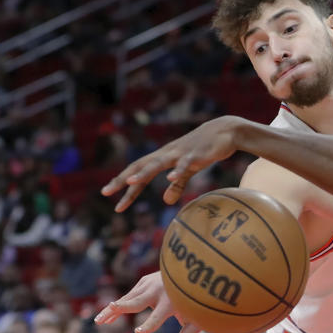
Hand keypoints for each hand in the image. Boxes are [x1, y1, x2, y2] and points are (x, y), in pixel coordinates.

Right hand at [94, 271, 202, 332]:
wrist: (191, 273)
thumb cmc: (193, 301)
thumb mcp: (194, 318)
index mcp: (171, 303)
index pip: (158, 317)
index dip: (149, 325)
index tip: (139, 332)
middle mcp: (158, 292)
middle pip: (136, 303)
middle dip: (122, 308)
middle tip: (108, 312)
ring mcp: (150, 284)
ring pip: (127, 299)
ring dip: (112, 310)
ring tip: (98, 321)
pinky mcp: (143, 281)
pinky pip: (128, 297)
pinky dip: (117, 306)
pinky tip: (106, 317)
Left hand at [101, 115, 244, 211]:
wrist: (226, 131)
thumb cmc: (205, 150)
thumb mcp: (190, 170)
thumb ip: (178, 184)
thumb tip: (166, 201)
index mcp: (163, 158)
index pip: (138, 172)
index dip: (124, 186)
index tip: (113, 201)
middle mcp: (167, 154)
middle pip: (140, 166)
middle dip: (122, 179)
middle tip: (106, 193)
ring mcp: (180, 153)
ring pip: (157, 163)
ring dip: (143, 173)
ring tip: (130, 183)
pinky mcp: (196, 154)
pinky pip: (185, 164)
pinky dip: (177, 171)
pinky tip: (169, 179)